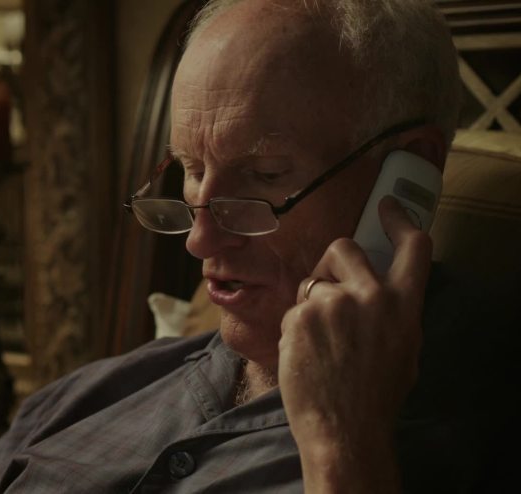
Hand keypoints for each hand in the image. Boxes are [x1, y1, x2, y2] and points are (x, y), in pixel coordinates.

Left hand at [278, 196, 432, 491]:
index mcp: (404, 305)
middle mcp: (371, 296)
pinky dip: (296, 326)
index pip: (412, 246)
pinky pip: (294, 307)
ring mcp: (333, 304)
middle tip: (328, 293)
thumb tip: (376, 286)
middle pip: (344, 247)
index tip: (386, 207)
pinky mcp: (300, 315)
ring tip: (320, 341)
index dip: (400, 220)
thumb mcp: (403, 349)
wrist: (344, 428)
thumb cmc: (374, 395)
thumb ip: (391, 310)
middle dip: (331, 265)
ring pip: (313, 281)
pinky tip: (306, 353)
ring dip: (312, 302)